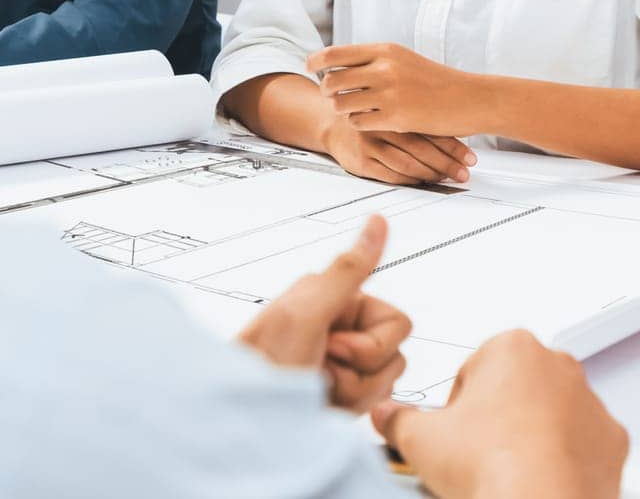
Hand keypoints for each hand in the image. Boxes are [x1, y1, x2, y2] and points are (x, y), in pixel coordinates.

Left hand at [237, 215, 410, 411]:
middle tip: (320, 368)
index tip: (333, 345)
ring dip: (349, 393)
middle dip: (360, 372)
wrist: (241, 417)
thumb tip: (377, 221)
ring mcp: (344, 363)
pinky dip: (344, 407)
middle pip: (393, 356)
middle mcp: (345, 328)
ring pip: (382, 383)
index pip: (398, 323)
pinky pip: (368, 404)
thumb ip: (348, 270)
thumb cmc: (264, 366)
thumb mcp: (307, 313)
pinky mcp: (341, 393)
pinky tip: (318, 403)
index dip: (372, 344)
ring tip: (314, 387)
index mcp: (341, 299)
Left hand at [310, 43, 484, 138]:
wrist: (469, 98)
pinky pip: (358, 122)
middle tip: (330, 96)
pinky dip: (359, 123)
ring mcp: (389, 93)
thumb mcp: (405, 61)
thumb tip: (341, 63)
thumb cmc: (437, 81)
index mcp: (385, 51)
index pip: (335, 53)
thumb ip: (376, 61)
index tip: (309, 68)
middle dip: (326, 90)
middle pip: (332, 80)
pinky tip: (369, 121)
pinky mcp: (396, 117)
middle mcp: (384, 68)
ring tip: (351, 110)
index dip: (316, 62)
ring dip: (341, 109)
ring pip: (341, 103)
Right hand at [320, 115, 475, 185]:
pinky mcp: (360, 161)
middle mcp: (384, 125)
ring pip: (406, 163)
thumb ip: (420, 114)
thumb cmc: (372, 115)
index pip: (431, 129)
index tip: (471, 158)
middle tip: (464, 173)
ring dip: (430, 173)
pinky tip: (423, 181)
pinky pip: (389, 174)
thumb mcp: (394, 105)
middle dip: (447, 163)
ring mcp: (371, 143)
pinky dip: (409, 179)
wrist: (332, 120)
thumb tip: (461, 127)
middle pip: (422, 148)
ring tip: (447, 179)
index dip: (454, 146)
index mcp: (396, 109)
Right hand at [372, 330, 627, 498]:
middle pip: (517, 387)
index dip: (458, 407)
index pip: (474, 370)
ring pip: (554, 413)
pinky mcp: (611, 438)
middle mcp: (557, 366)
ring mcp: (589, 401)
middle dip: (498, 416)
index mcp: (512, 348)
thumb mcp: (421, 440)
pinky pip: (585, 444)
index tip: (454, 432)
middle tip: (479, 453)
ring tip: (510, 469)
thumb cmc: (491, 465)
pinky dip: (567, 459)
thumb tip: (386, 416)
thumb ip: (397, 419)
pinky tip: (543, 478)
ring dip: (534, 435)